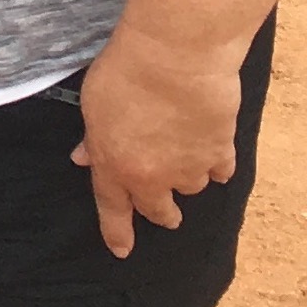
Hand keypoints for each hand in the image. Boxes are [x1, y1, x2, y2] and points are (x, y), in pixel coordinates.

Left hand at [72, 30, 240, 259]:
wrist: (175, 55)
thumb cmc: (126, 70)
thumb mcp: (92, 103)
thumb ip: (93, 137)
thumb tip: (84, 157)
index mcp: (115, 166)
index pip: (112, 210)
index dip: (117, 233)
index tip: (122, 250)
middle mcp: (153, 176)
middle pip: (159, 210)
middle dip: (161, 213)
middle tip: (166, 212)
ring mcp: (190, 167)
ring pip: (191, 187)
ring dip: (187, 177)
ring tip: (184, 155)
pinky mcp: (221, 152)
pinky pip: (221, 171)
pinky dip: (216, 163)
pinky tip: (213, 149)